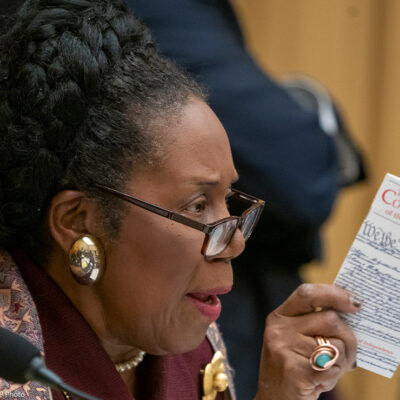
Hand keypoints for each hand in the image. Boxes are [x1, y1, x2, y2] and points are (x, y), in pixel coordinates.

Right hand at [255, 283, 360, 399]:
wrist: (274, 399)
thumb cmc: (293, 365)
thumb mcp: (294, 337)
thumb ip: (314, 321)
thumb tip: (350, 310)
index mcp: (279, 316)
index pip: (307, 293)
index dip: (333, 294)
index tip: (355, 303)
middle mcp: (278, 329)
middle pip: (330, 319)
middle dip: (349, 338)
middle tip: (348, 353)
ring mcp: (284, 349)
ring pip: (336, 345)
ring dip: (342, 361)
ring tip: (328, 369)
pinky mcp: (294, 372)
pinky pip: (332, 367)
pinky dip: (335, 376)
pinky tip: (321, 380)